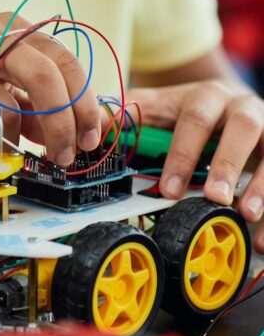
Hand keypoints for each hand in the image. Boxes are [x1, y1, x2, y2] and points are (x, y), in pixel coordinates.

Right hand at [0, 13, 100, 164]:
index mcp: (11, 28)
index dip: (84, 104)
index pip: (65, 61)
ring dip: (14, 139)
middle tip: (64, 156)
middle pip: (45, 77)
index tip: (90, 138)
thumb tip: (78, 132)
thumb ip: (35, 105)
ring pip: (7, 106)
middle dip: (63, 125)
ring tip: (5, 147)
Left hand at [129, 81, 263, 251]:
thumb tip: (89, 134)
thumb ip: (126, 118)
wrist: (229, 101)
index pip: (194, 121)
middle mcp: (242, 106)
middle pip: (243, 128)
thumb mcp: (157, 107)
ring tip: (248, 215)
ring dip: (263, 184)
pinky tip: (263, 239)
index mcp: (206, 96)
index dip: (182, 155)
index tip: (170, 189)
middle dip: (228, 163)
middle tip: (215, 198)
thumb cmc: (187, 111)